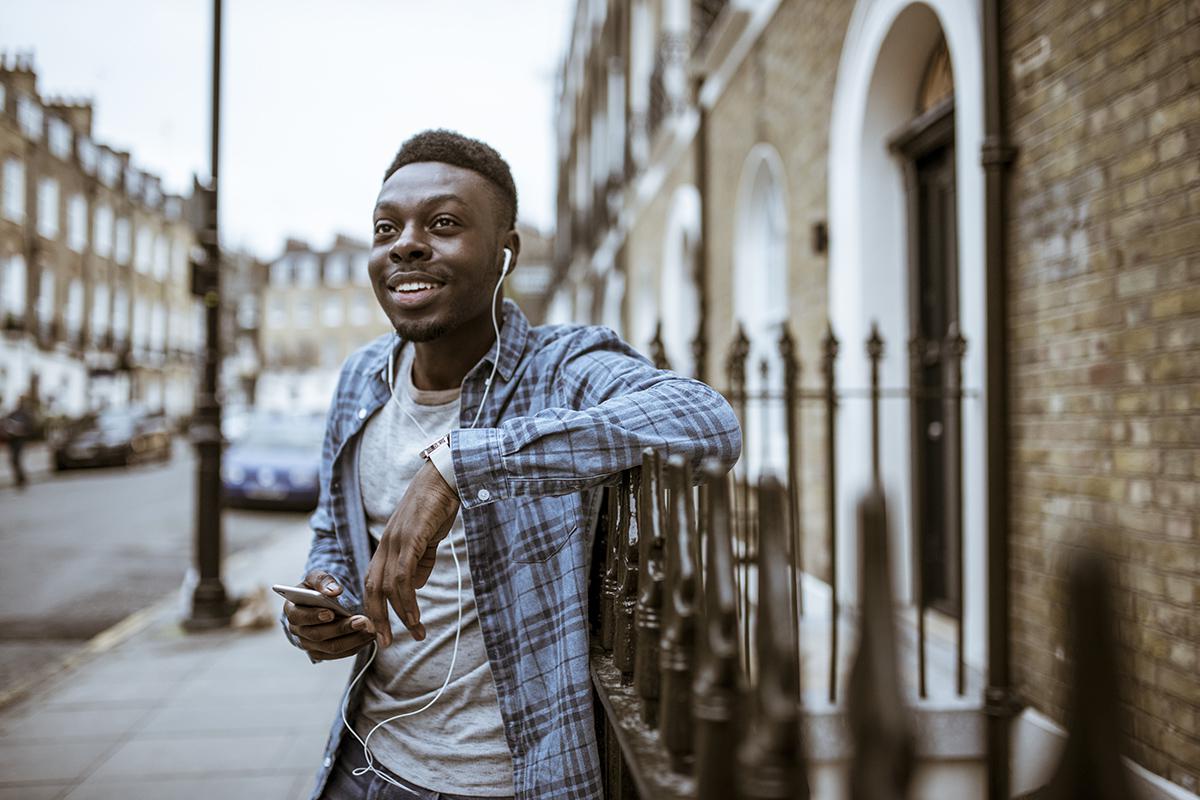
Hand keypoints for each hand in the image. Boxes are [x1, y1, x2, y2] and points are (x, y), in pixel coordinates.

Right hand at [284, 568, 375, 660]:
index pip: (299, 617)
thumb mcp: (317, 578)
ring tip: (370, 629)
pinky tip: (368, 637)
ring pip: (330, 647)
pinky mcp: (322, 653)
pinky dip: (355, 646)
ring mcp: (309, 645)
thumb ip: (323, 580)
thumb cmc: (317, 589)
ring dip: (352, 639)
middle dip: (341, 628)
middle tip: (361, 621)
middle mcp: (297, 631)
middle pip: (318, 635)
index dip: (314, 616)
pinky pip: (339, 654)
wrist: (322, 602)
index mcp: (292, 611)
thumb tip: (334, 591)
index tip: (331, 613)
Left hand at [364, 460, 459, 646]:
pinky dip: (406, 600)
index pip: (372, 582)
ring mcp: (395, 542)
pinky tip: (415, 616)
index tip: (383, 631)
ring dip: (398, 615)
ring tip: (412, 634)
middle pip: (371, 589)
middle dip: (377, 619)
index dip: (374, 608)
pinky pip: (403, 577)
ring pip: (386, 587)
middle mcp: (385, 545)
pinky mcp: (409, 539)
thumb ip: (421, 563)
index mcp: (388, 546)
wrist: (446, 478)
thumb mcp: (428, 539)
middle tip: (384, 643)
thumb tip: (415, 587)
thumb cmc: (439, 506)